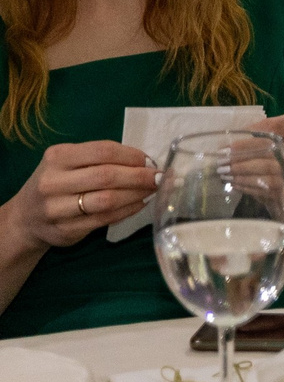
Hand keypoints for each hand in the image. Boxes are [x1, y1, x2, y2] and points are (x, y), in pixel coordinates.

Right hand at [0, 140, 157, 249]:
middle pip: (106, 176)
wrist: (25, 218)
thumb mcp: (68, 162)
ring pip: (106, 200)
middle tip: (160, 177)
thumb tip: (145, 161)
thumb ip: (99, 158)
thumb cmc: (58, 182)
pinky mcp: (64, 230)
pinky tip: (139, 204)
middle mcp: (53, 181)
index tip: (149, 160)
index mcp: (57, 157)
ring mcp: (56, 208)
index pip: (102, 151)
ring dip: (136, 195)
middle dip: (139, 176)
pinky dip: (127, 211)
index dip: (131, 155)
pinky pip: (103, 219)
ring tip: (152, 191)